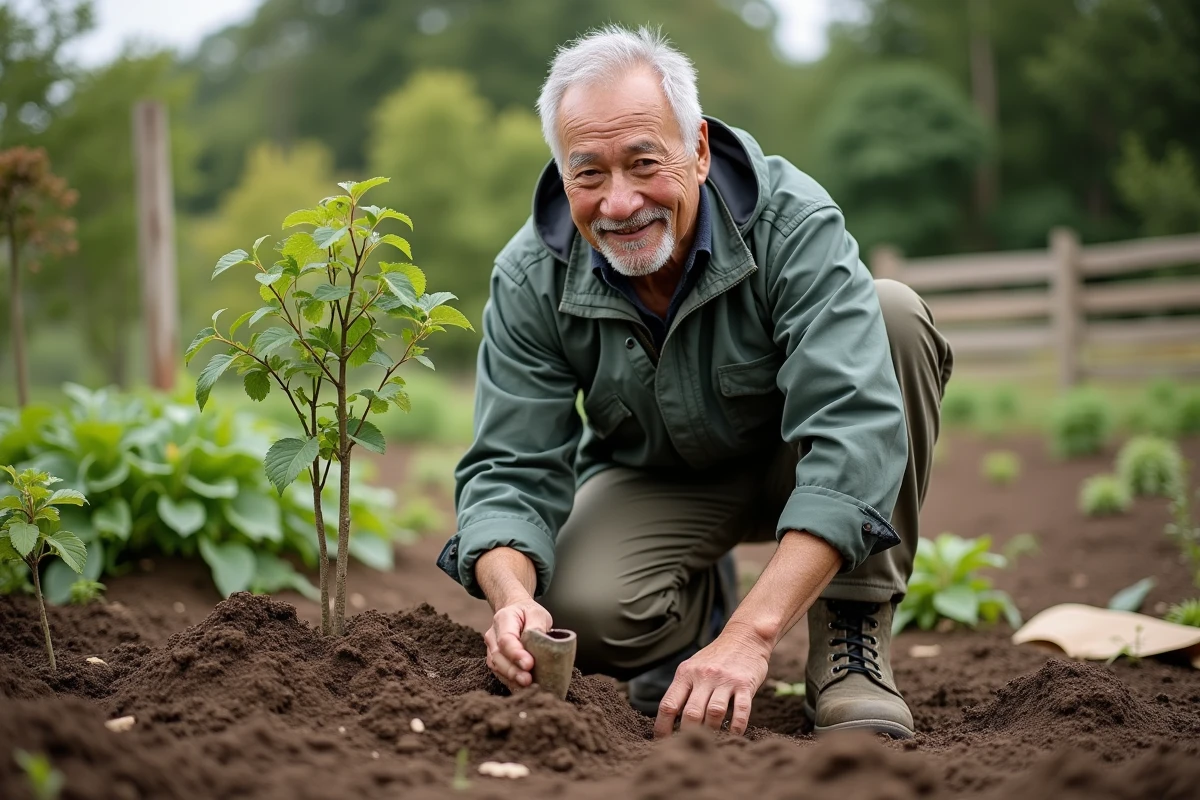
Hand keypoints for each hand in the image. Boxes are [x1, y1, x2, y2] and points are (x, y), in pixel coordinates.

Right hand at [484, 597, 553, 691]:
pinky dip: (509, 681)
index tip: (529, 664)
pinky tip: (521, 688)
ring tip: (526, 687)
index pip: (506, 639)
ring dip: (511, 678)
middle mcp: (493, 634)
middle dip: (513, 671)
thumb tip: (540, 642)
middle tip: (528, 680)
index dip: (516, 653)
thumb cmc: (527, 613)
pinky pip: (499, 672)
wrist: (515, 611)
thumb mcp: (537, 613)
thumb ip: (537, 626)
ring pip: (497, 666)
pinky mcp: (494, 659)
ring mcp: (491, 648)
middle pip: (498, 656)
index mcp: (503, 618)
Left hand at [653, 623, 770, 737]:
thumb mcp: (693, 667)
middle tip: (689, 745)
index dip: (663, 727)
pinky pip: (741, 710)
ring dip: (712, 731)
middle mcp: (703, 676)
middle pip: (690, 713)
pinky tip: (734, 734)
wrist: (744, 636)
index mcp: (686, 673)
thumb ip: (683, 690)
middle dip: (687, 733)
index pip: (668, 704)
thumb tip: (669, 720)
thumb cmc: (715, 657)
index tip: (662, 742)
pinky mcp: (745, 684)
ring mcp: (725, 680)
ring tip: (711, 742)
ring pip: (714, 713)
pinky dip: (737, 726)